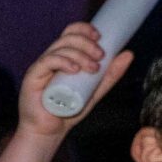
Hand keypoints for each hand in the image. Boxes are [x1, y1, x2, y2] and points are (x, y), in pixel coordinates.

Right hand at [19, 23, 134, 137]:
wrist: (48, 132)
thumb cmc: (67, 112)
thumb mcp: (95, 91)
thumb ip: (110, 75)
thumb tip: (129, 54)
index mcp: (62, 57)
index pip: (71, 32)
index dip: (85, 29)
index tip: (100, 38)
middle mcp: (50, 59)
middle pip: (67, 38)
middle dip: (87, 44)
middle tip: (100, 57)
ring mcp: (41, 67)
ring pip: (60, 48)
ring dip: (80, 54)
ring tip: (92, 69)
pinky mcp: (32, 77)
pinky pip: (48, 61)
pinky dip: (63, 61)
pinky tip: (74, 69)